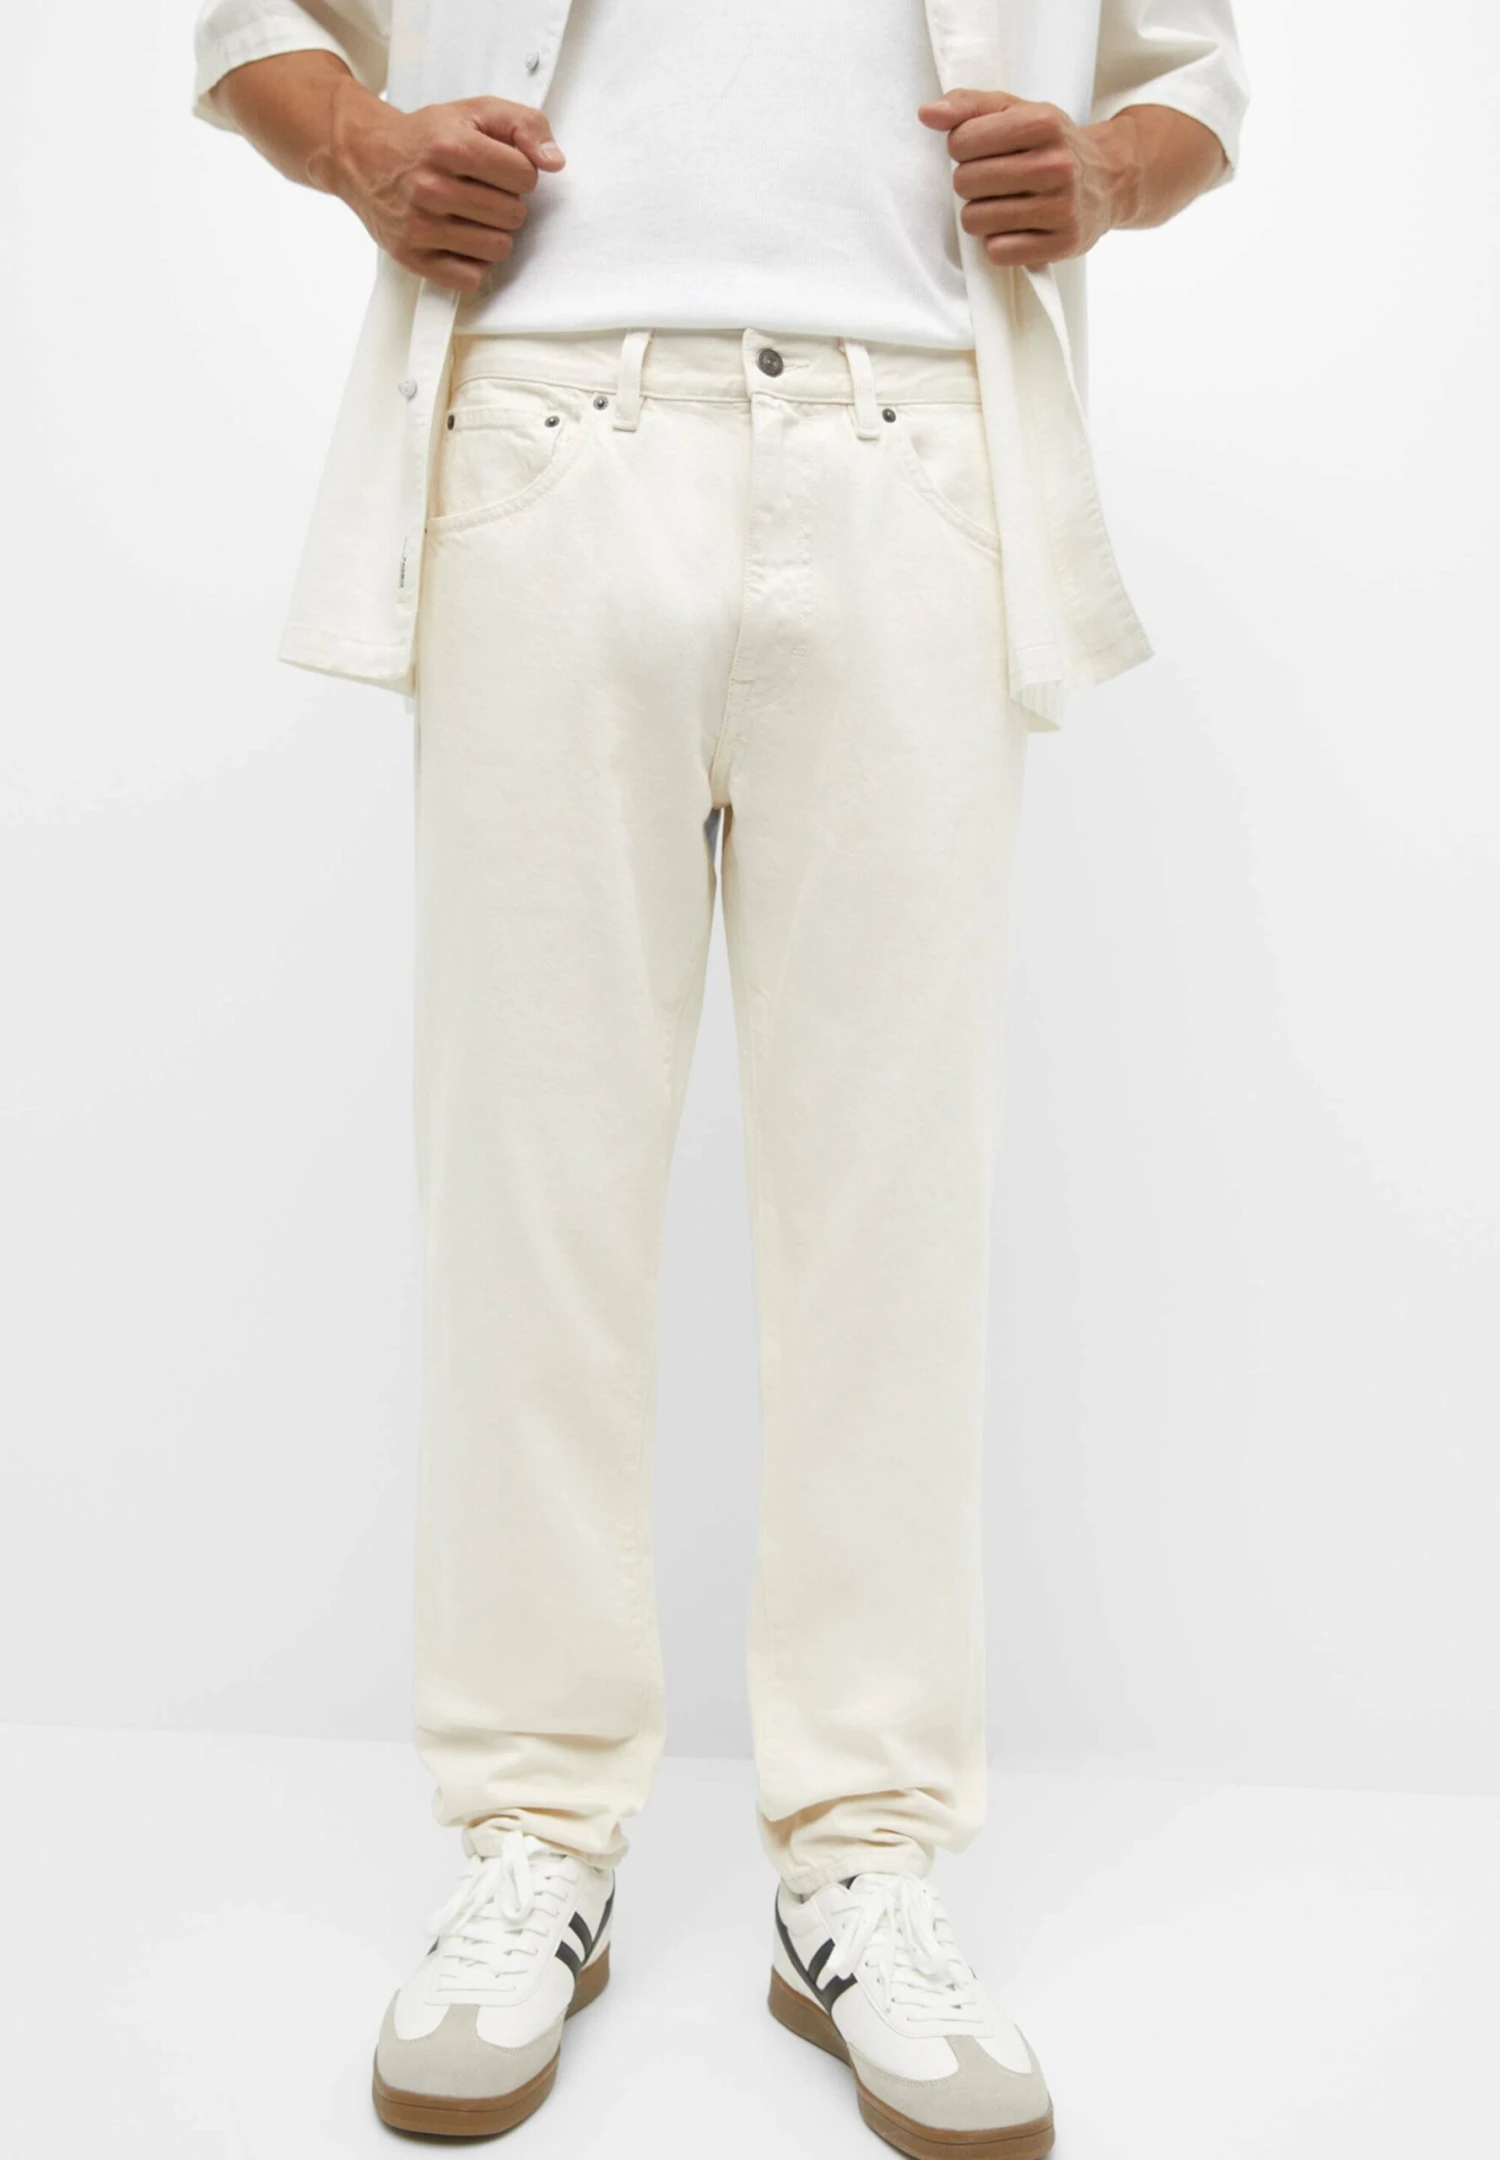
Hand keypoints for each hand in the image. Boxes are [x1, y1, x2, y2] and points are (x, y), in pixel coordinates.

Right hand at [312, 84, 565, 291]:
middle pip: (514, 215)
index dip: (520, 172)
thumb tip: (556, 163)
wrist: (363, 156)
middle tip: (482, 191)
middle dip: (506, 202)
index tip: (499, 168)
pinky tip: (461, 241)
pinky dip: (473, 263)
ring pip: (497, 248)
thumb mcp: (476, 111)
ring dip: (494, 234)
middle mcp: (432, 188)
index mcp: (450, 146)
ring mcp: (420, 226)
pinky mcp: (412, 257)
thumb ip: (524, 125)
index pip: (525, 175)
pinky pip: (470, 278)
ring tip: (473, 215)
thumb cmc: (428, 136)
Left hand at [917, 89, 1133, 266]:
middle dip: (970, 183)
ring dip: (980, 215)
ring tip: (1002, 204)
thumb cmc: (1051, 144)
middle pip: (966, 183)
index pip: (962, 142)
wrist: (1109, 179)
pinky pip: (998, 252)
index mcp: (1042, 123)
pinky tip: (1016, 228)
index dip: (962, 148)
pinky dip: (998, 243)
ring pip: (977, 221)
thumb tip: (927, 113)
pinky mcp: (1061, 244)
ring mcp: (1061, 207)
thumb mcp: (1016, 112)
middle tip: (992, 181)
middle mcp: (1056, 164)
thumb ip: (969, 106)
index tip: (981, 151)